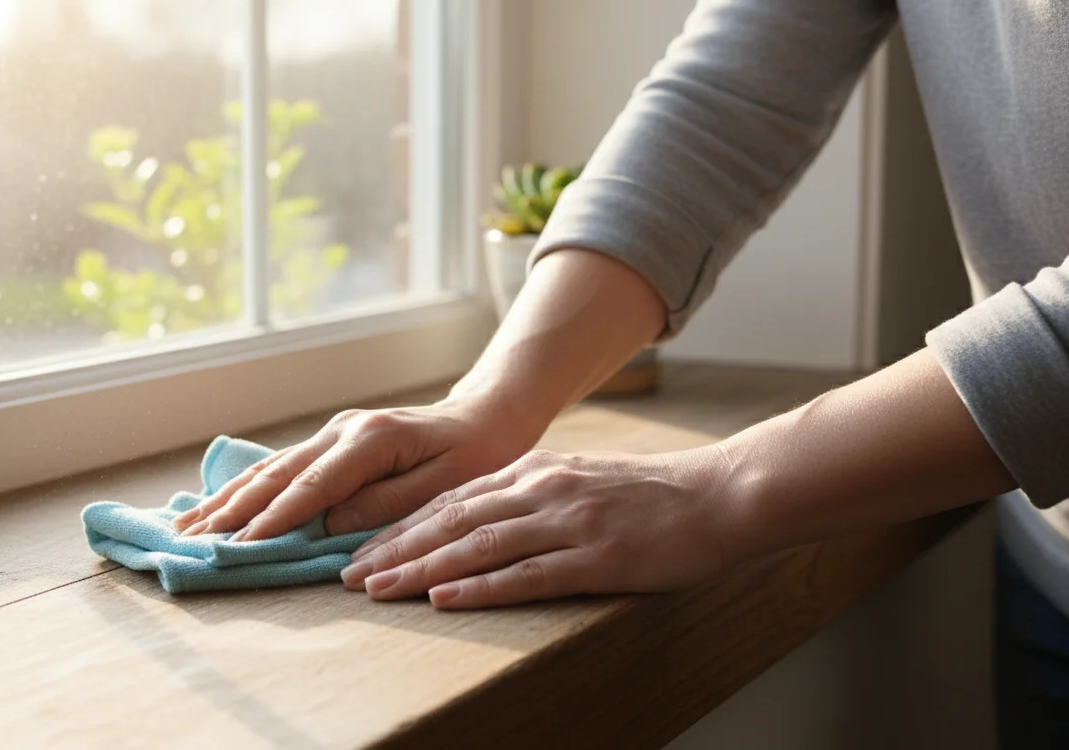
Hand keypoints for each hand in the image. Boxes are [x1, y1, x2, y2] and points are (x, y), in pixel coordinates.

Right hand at [171, 397, 539, 540]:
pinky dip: (245, 487)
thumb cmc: (472, 455)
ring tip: (187, 525)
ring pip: (270, 468)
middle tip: (193, 539)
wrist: (482, 418)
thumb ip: (385, 504)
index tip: (241, 545)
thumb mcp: (443, 485)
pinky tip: (215, 503)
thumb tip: (328, 524)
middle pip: (278, 474)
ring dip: (227, 498)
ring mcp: (332, 432)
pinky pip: (280, 467)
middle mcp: (343, 430)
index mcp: (370, 439)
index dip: (275, 518)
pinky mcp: (329, 442)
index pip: (312, 485)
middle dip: (232, 509)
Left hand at [338, 446, 737, 608]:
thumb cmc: (650, 495)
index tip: (361, 549)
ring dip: (421, 568)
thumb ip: (531, 494)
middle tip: (348, 573)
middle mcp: (542, 489)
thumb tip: (480, 519)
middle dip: (394, 548)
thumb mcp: (579, 479)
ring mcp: (569, 522)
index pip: (451, 500)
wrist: (720, 495)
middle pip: (451, 521)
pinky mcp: (597, 558)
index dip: (401, 526)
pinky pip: (527, 575)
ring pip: (477, 546)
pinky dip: (480, 587)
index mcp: (535, 470)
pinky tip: (444, 599)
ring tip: (379, 587)